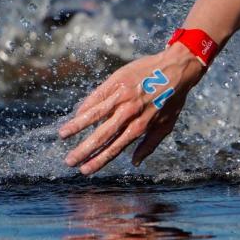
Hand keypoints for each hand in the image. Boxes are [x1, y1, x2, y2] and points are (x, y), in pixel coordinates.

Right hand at [58, 44, 205, 174]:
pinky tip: (76, 114)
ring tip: (62, 135)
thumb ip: (149, 145)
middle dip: (83, 150)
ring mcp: (122, 96)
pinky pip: (97, 96)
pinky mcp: (117, 81)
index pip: (114, 148)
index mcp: (141, 126)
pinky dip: (86, 106)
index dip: (98, 160)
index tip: (84, 170)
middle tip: (68, 161)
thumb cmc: (173, 100)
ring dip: (76, 126)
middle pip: (101, 135)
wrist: (177, 69)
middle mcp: (129, 113)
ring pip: (94, 114)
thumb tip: (135, 163)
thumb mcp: (166, 125)